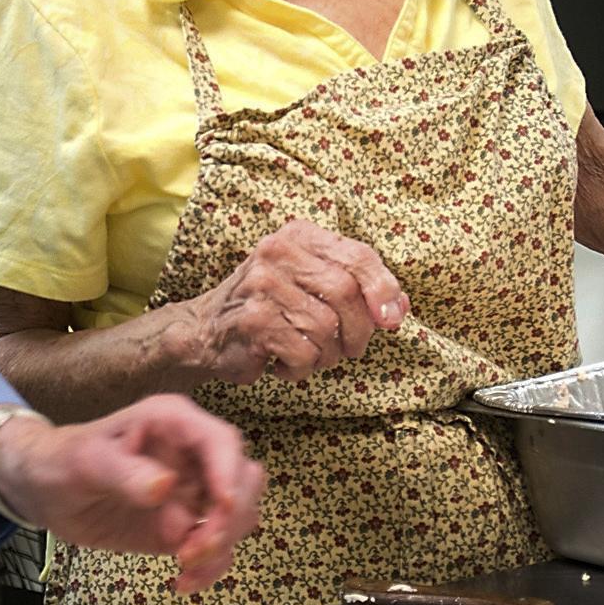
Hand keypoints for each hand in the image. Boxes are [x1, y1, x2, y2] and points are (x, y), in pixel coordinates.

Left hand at [0, 395, 266, 592]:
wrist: (46, 490)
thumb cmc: (63, 462)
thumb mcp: (86, 462)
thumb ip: (124, 473)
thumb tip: (165, 487)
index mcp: (174, 423)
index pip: (221, 441)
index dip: (229, 473)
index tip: (223, 509)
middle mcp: (194, 455)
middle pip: (243, 481)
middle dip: (228, 519)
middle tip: (191, 549)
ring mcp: (195, 492)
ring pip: (239, 517)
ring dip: (221, 546)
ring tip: (182, 567)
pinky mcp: (187, 526)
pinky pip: (218, 547)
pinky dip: (210, 567)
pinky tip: (182, 582)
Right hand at [182, 221, 407, 384]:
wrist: (204, 330)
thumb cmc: (269, 307)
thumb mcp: (312, 284)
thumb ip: (357, 289)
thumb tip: (399, 308)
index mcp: (299, 236)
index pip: (358, 255)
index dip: (383, 289)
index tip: (391, 320)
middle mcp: (278, 253)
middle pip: (346, 293)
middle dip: (359, 331)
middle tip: (350, 349)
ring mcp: (262, 286)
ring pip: (326, 329)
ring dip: (328, 354)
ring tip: (310, 355)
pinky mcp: (253, 322)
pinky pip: (303, 353)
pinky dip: (303, 368)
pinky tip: (286, 363)